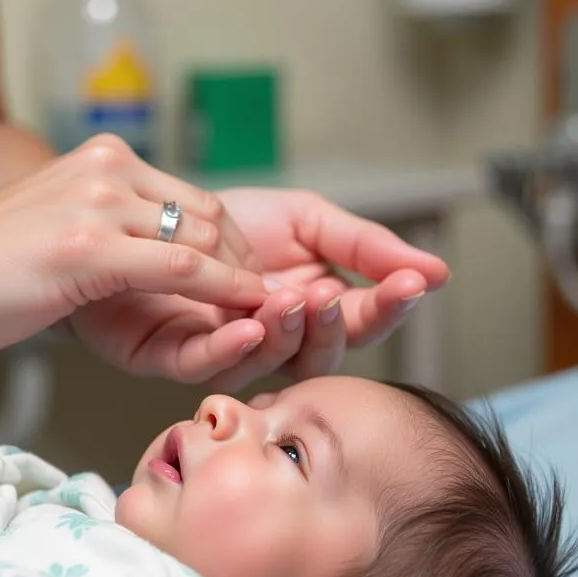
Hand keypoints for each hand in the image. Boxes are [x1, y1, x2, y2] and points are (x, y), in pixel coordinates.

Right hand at [0, 136, 267, 361]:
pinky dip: (222, 290)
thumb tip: (164, 255)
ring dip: (242, 281)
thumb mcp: (63, 229)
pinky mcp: (87, 245)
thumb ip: (115, 228)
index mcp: (103, 161)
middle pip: (209, 216)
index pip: (195, 199)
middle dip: (246, 265)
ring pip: (203, 238)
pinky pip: (180, 266)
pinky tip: (244, 312)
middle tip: (268, 305)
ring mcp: (97, 203)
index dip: (233, 247)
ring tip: (266, 315)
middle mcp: (106, 170)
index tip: (252, 285)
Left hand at [68, 187, 449, 390]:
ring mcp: (228, 352)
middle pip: (321, 355)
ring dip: (284, 332)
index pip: (362, 318)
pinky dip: (230, 348)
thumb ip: (364, 245)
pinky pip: (207, 364)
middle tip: (331, 294)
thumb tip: (436, 271)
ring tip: (289, 297)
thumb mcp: (305, 217)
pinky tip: (246, 323)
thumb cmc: (216, 219)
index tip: (413, 282)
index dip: (389, 305)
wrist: (142, 211)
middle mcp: (275, 339)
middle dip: (334, 326)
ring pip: (270, 364)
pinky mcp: (174, 355)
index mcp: (312, 307)